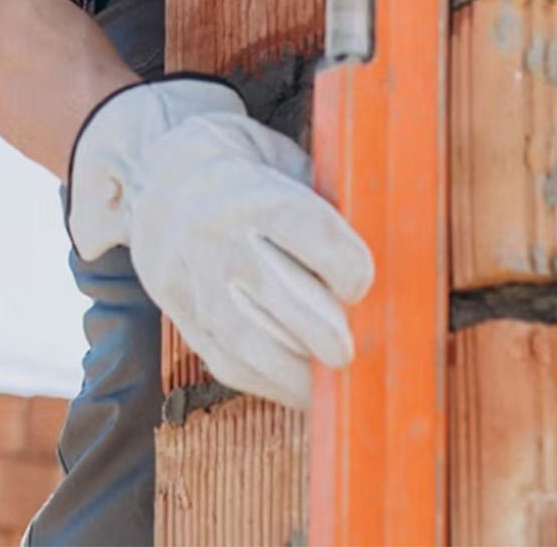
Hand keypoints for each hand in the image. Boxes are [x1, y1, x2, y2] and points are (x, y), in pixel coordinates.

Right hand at [68, 77, 374, 406]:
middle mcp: (220, 236)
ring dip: (293, 373)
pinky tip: (294, 387)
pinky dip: (264, 381)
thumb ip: (330, 209)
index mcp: (257, 193)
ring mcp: (193, 278)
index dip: (347, 266)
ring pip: (244, 338)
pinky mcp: (179, 310)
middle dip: (322, 333)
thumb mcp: (292, 169)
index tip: (361, 285)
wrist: (165, 175)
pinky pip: (222, 359)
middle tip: (350, 352)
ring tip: (328, 385)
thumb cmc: (253, 176)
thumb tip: (391, 258)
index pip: (309, 231)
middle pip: (276, 293)